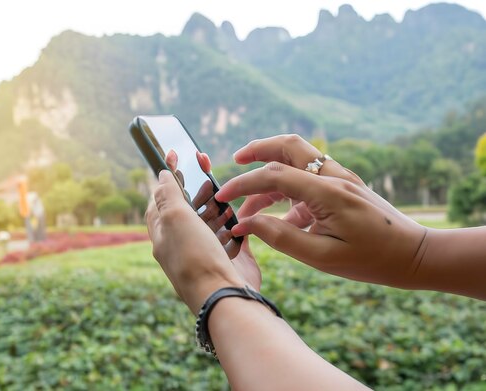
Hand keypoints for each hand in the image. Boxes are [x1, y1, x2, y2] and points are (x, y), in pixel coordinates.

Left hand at [165, 149, 242, 258]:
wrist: (223, 295)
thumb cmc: (195, 256)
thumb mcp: (175, 217)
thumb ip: (168, 194)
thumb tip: (160, 175)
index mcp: (163, 234)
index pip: (159, 200)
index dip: (166, 178)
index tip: (173, 155)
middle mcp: (182, 244)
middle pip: (188, 211)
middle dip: (197, 193)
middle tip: (207, 179)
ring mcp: (206, 253)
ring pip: (211, 223)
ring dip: (217, 208)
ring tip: (225, 200)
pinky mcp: (229, 259)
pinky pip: (231, 237)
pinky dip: (234, 226)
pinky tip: (238, 219)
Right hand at [215, 135, 427, 288]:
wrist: (414, 255)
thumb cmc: (371, 260)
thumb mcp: (322, 257)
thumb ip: (281, 237)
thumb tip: (246, 224)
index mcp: (328, 192)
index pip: (274, 175)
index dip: (244, 184)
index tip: (223, 197)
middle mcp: (333, 177)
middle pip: (288, 146)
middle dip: (257, 149)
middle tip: (235, 161)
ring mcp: (340, 178)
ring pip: (297, 159)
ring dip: (270, 174)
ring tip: (250, 208)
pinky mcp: (343, 186)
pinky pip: (308, 178)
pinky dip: (288, 191)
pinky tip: (280, 218)